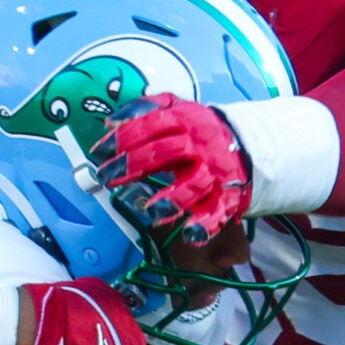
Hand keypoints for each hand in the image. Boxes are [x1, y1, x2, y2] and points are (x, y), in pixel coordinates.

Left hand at [87, 95, 251, 244]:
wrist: (246, 143)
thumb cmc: (198, 131)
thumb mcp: (177, 111)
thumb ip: (147, 111)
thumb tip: (112, 121)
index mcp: (185, 121)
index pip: (152, 125)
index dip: (124, 136)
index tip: (99, 151)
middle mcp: (199, 145)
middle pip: (165, 153)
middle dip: (134, 164)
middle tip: (107, 178)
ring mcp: (214, 171)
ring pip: (194, 184)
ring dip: (171, 198)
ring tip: (149, 211)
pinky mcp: (228, 194)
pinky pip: (218, 210)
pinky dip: (206, 223)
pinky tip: (189, 234)